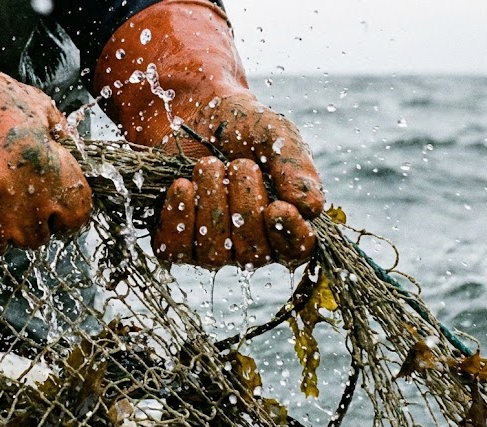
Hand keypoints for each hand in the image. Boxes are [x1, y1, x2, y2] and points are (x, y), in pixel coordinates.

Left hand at [95, 0, 323, 268]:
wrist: (193, 112)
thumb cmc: (243, 128)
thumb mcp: (276, 136)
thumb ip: (295, 168)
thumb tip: (312, 207)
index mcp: (284, 222)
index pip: (296, 250)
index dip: (289, 235)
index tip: (278, 207)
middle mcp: (250, 242)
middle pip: (253, 254)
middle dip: (245, 205)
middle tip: (239, 164)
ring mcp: (211, 246)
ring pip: (214, 254)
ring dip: (212, 206)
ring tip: (209, 165)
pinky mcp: (174, 239)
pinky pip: (175, 248)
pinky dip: (179, 216)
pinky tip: (182, 185)